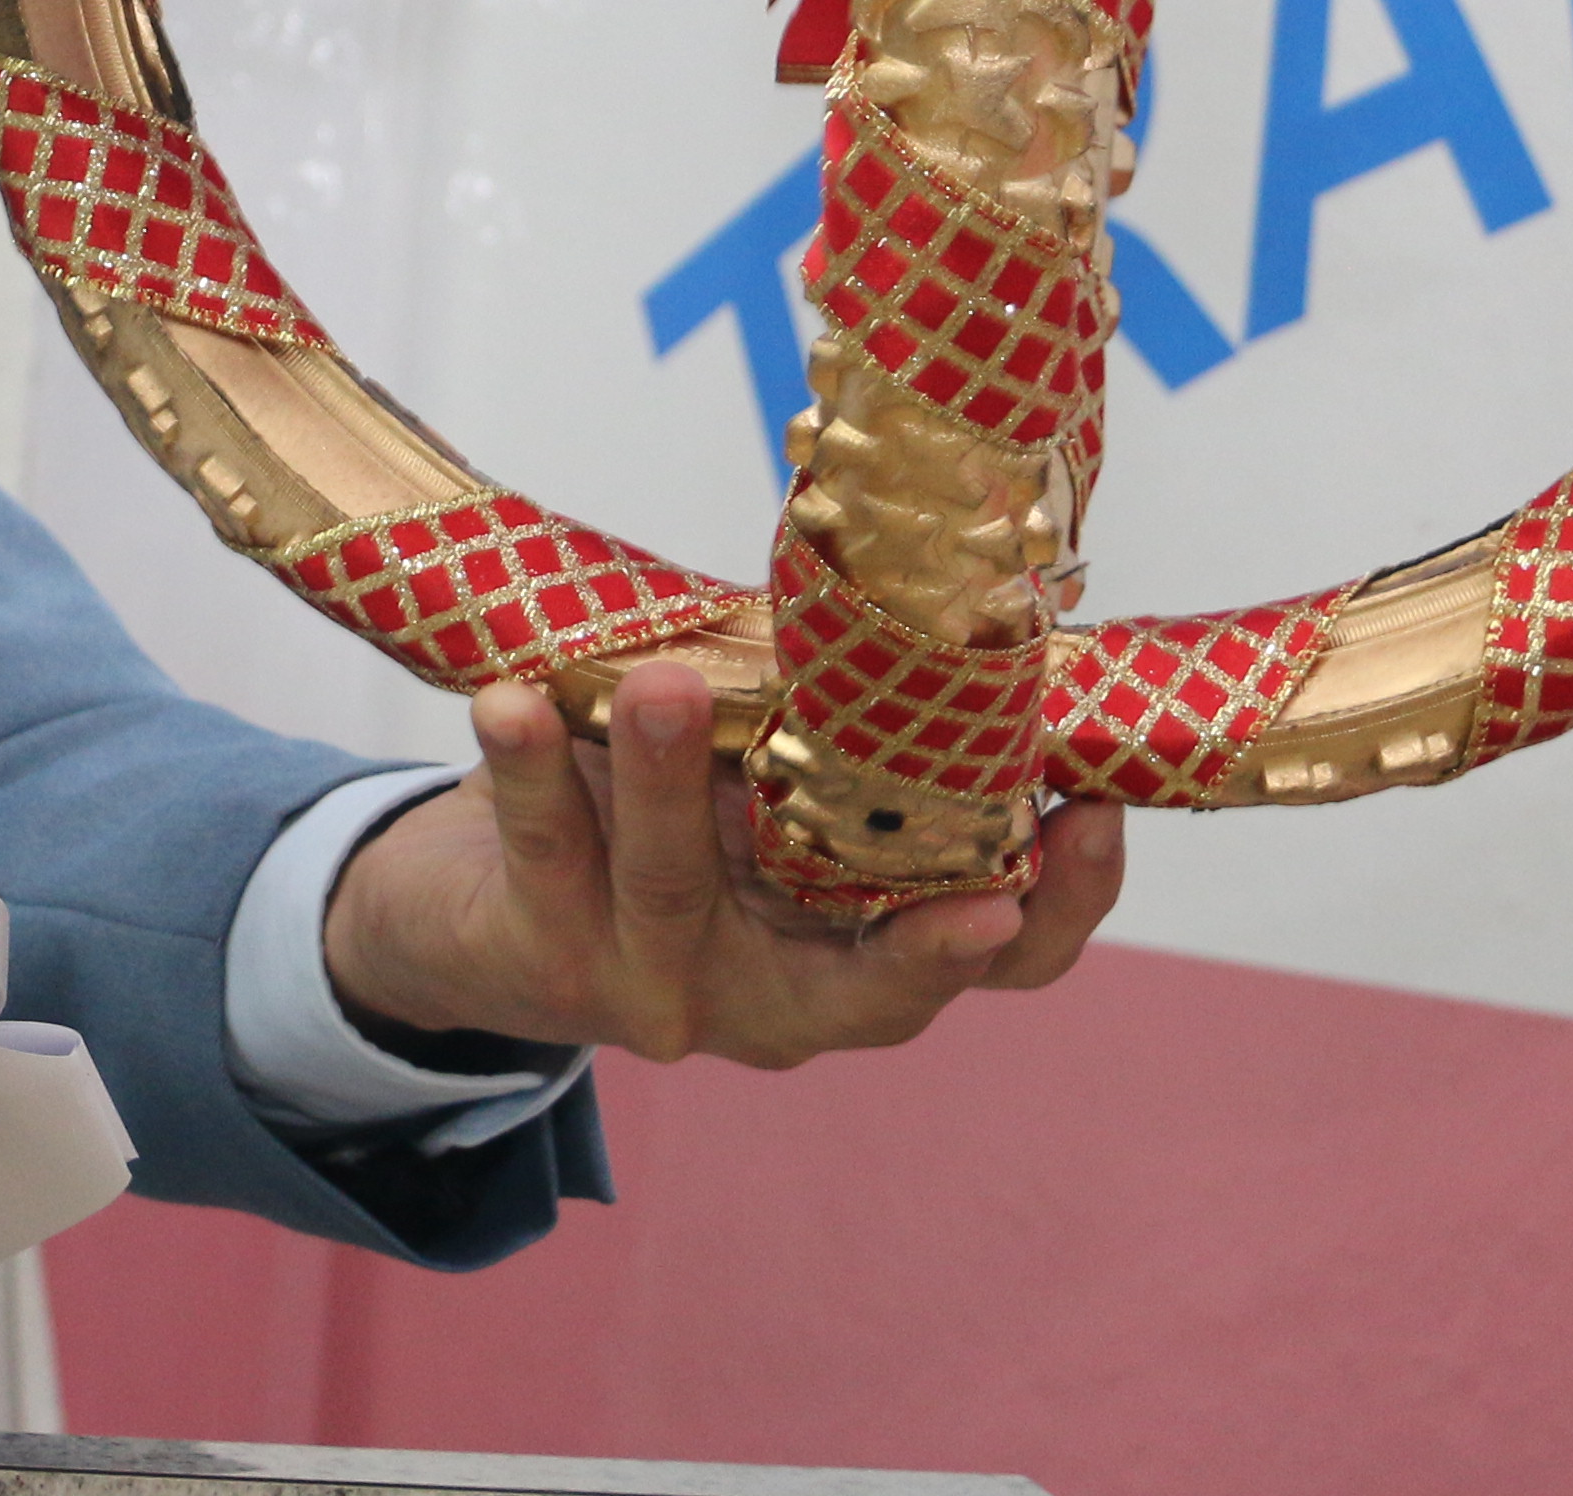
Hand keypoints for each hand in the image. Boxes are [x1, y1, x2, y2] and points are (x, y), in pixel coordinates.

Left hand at [319, 664, 1124, 1069]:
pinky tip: (514, 704)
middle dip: (926, 927)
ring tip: (661, 683)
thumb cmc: (659, 818)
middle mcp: (777, 997)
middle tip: (968, 845)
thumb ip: (841, 728)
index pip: (1002, 958)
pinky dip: (529, 769)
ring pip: (679, 891)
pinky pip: (549, 853)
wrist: (478, 911)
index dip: (1065, 903)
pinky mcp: (551, 957)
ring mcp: (663, 991)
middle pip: (874, 980)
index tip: (1094, 813)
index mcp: (858, 948)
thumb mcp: (768, 782)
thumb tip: (930, 574)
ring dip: (672, 779)